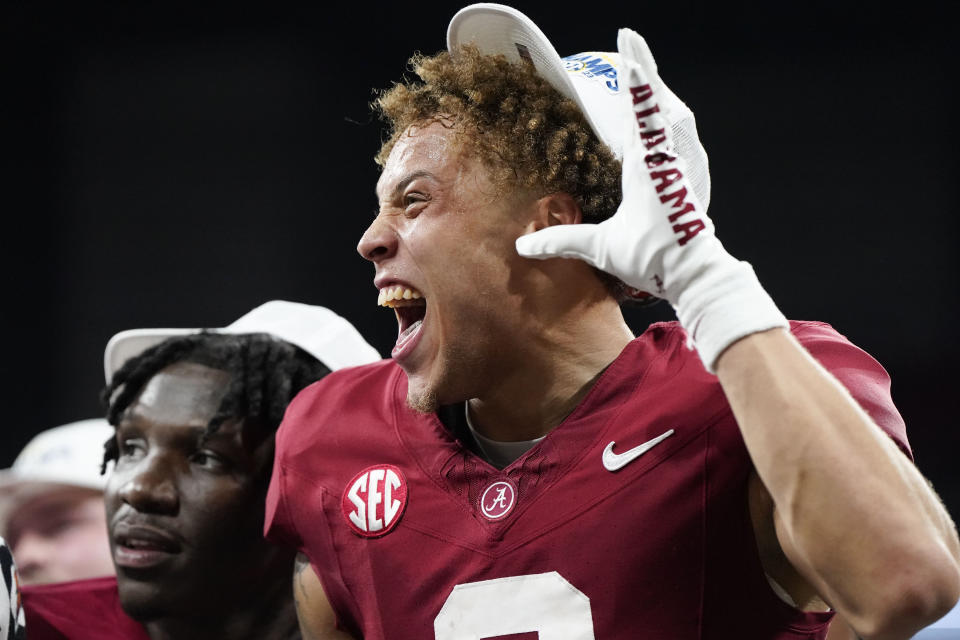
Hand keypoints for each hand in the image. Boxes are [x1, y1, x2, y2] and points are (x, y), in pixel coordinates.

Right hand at [516, 28, 786, 370]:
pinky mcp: (673, 174)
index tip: (628, 41)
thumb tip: (522, 244)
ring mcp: (671, 164)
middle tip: (630, 39)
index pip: (641, 109)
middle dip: (641, 69)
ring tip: (636, 69)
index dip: (634, 74)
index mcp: (648, 164)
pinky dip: (653, 115)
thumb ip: (563, 241)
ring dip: (649, 90)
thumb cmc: (657, 257)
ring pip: (664, 115)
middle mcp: (662, 157)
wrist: (696, 273)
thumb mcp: (605, 249)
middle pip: (654, 101)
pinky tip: (645, 117)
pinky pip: (664, 134)